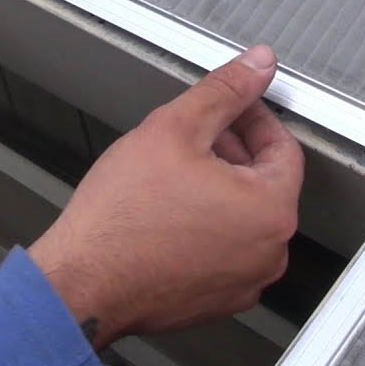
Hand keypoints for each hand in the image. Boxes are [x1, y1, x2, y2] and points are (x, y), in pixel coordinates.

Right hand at [28, 45, 304, 348]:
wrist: (81, 283)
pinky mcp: (216, 300)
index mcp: (271, 211)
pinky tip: (167, 212)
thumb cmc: (121, 220)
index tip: (231, 108)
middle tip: (191, 137)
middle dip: (231, 152)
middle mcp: (268, 254)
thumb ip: (225, 91)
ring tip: (171, 174)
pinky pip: (223, 250)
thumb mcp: (174, 129)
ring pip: (242, 217)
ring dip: (217, 188)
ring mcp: (243, 282)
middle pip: (263, 183)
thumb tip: (258, 65)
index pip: (283, 148)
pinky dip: (204, 226)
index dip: (253, 118)